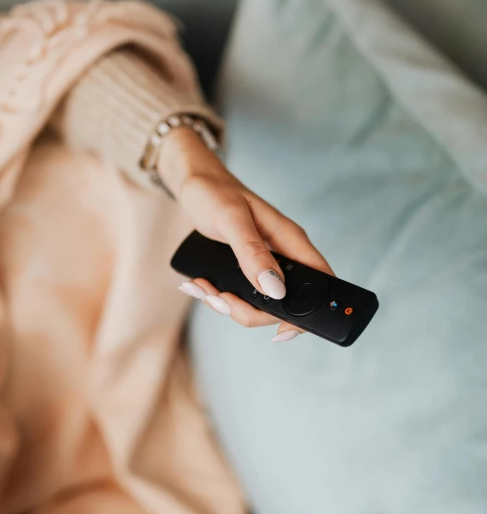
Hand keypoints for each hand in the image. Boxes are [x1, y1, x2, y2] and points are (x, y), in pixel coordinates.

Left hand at [158, 127, 333, 341]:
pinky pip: (241, 294)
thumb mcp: (231, 221)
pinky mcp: (247, 267)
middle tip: (220, 299)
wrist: (192, 181)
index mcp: (291, 241)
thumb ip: (252, 254)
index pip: (320, 284)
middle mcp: (283, 255)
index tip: (280, 333)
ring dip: (228, 304)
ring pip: (259, 303)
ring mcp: (265, 263)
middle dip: (249, 311)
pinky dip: (219, 296)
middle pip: (283, 304)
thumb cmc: (214, 192)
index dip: (309, 314)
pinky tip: (202, 284)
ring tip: (204, 288)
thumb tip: (275, 290)